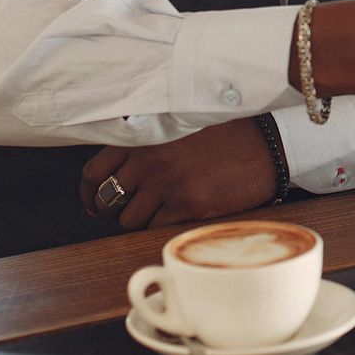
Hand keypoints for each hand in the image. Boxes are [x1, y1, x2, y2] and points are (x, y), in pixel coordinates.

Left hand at [78, 118, 278, 230]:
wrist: (266, 146)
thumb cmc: (226, 134)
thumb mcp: (179, 126)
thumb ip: (147, 141)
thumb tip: (120, 168)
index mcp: (144, 138)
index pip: (93, 171)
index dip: (87, 192)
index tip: (92, 202)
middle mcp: (150, 161)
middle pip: (107, 199)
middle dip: (110, 210)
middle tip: (121, 212)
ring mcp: (167, 185)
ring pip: (128, 219)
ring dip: (135, 220)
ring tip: (153, 214)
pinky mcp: (187, 205)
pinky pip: (153, 227)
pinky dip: (158, 226)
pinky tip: (172, 216)